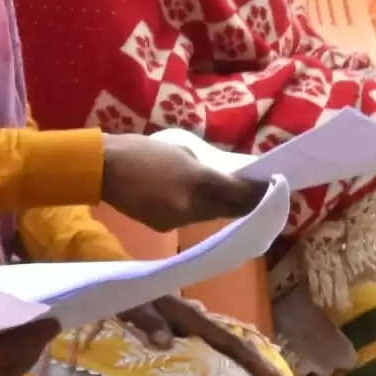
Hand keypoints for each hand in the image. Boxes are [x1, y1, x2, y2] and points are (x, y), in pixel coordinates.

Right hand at [100, 135, 268, 233]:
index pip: (237, 193)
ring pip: (208, 216)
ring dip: (220, 208)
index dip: (256, 193)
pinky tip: (198, 202)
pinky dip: (196, 210)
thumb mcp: (179, 150)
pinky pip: (188, 219)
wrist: (103, 168)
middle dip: (243, 203)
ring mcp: (176, 220)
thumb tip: (222, 179)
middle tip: (259, 196)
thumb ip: (203, 167)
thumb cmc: (141, 150)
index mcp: (197, 181)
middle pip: (227, 209)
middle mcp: (191, 206)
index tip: (273, 189)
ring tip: (232, 199)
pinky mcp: (163, 226)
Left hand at [122, 291, 292, 375]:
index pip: (230, 344)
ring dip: (245, 368)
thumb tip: (167, 342)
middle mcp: (197, 321)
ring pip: (226, 348)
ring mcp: (191, 326)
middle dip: (261, 370)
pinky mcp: (182, 331)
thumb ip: (147, 320)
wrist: (113, 277)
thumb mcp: (131, 302)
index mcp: (190, 316)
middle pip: (236, 348)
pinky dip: (225, 363)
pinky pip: (210, 350)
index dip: (256, 364)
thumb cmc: (122, 291)